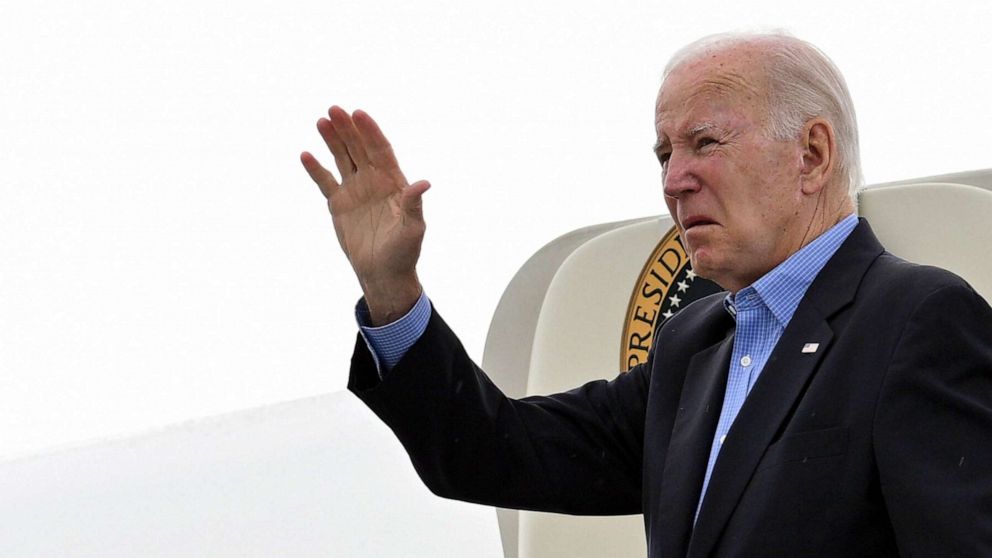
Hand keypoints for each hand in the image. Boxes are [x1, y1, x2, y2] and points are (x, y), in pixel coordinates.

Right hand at [301, 106, 429, 324]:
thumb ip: (414, 205)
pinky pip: (325, 182)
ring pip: (342, 159)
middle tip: (334, 109)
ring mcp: (355, 191)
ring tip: (321, 121)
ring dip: (332, 140)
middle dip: (348, 129)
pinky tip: (305, 155)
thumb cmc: (404, 253)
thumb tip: (424, 183)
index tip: (359, 114)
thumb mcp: (413, 229)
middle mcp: (374, 182)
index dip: (371, 132)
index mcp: (393, 183)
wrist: (383, 274)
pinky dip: (315, 169)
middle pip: (359, 149)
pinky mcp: (339, 205)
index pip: (381, 150)